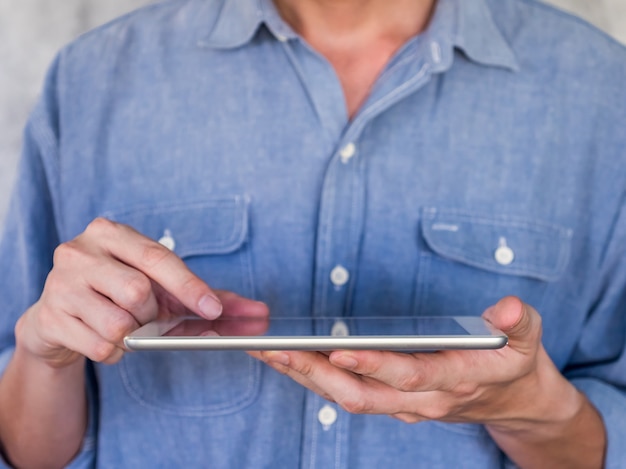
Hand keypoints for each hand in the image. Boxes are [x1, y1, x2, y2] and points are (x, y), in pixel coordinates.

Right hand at [15, 218, 267, 367]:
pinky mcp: (49, 318)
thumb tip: (257, 314)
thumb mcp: (159, 287)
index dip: (189, 285)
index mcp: (111, 233)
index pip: (158, 257)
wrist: (60, 319)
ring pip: (118, 324)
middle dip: (152, 314)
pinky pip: (100, 347)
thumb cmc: (119, 295)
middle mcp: (80, 251)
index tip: (214, 309)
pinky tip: (105, 339)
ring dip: (133, 335)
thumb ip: (204, 297)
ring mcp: (60, 284)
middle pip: (137, 291)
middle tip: (148, 316)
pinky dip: (114, 352)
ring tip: (125, 326)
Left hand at [254, 297, 581, 428]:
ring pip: (347, 399)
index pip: (410, 376)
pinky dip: (316, 379)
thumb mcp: (529, 340)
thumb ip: (520, 323)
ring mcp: (406, 407)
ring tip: (268, 351)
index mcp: (456, 380)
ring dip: (306, 377)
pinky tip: (292, 359)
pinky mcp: (394, 404)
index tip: (339, 351)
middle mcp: (425, 400)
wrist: (516, 403)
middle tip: (276, 349)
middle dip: (316, 374)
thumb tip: (509, 308)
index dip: (375, 365)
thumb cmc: (516, 364)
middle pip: (362, 395)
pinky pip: (348, 396)